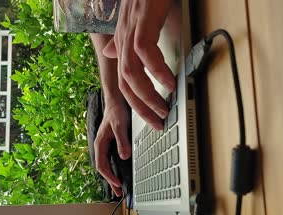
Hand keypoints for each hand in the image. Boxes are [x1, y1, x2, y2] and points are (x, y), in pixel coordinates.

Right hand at [94, 102, 130, 196]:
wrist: (116, 101)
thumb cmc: (116, 112)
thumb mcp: (119, 126)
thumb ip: (122, 141)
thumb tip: (124, 156)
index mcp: (100, 144)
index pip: (102, 165)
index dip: (109, 176)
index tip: (118, 183)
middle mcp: (101, 146)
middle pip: (103, 168)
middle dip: (110, 181)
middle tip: (118, 193)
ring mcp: (105, 146)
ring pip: (106, 165)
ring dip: (112, 177)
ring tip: (118, 187)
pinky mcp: (110, 144)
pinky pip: (110, 160)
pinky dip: (114, 169)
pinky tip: (119, 173)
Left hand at [103, 0, 175, 130]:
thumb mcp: (136, 24)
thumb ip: (126, 42)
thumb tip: (112, 55)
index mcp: (122, 44)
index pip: (123, 82)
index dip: (135, 104)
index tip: (150, 118)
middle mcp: (122, 42)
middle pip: (125, 85)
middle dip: (141, 109)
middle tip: (158, 124)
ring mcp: (130, 33)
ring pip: (132, 75)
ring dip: (149, 97)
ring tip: (164, 109)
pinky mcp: (141, 24)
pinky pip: (146, 54)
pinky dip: (158, 71)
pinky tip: (170, 82)